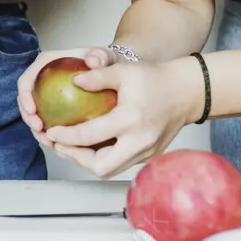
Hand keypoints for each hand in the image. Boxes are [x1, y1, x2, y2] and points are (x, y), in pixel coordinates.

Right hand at [17, 48, 119, 147]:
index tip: (33, 110)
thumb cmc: (106, 62)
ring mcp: (47, 95)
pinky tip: (60, 145)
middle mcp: (42, 79)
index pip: (26, 80)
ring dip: (37, 130)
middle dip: (28, 118)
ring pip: (35, 115)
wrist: (113, 72)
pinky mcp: (55, 109)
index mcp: (46, 64)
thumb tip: (92, 62)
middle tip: (40, 130)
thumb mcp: (105, 56)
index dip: (25, 96)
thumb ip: (100, 56)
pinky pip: (49, 123)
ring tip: (48, 142)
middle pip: (25, 100)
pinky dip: (52, 135)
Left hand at [42, 57, 204, 177]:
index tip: (52, 133)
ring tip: (71, 147)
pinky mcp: (150, 156)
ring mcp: (146, 152)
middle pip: (100, 167)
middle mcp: (139, 142)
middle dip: (75, 159)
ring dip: (88, 162)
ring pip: (110, 170)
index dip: (66, 137)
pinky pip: (121, 164)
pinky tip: (90, 147)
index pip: (89, 136)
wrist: (187, 92)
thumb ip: (98, 76)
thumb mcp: (124, 71)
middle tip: (60, 145)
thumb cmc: (156, 79)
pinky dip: (103, 159)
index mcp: (130, 120)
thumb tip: (74, 81)